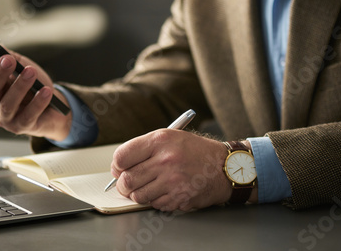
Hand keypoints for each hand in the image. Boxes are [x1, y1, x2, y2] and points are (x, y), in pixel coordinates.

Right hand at [0, 39, 71, 139]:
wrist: (54, 111)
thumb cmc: (35, 87)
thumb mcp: (24, 69)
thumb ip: (12, 60)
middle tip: (7, 60)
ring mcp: (5, 118)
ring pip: (8, 103)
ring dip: (20, 86)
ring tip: (30, 72)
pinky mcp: (21, 127)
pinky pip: (29, 115)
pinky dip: (38, 102)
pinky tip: (46, 91)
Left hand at [110, 129, 232, 211]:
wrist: (224, 167)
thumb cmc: (196, 151)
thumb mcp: (170, 137)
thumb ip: (144, 148)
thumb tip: (119, 165)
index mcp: (160, 140)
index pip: (122, 156)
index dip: (117, 165)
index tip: (119, 168)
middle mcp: (166, 160)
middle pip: (127, 179)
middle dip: (123, 184)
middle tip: (128, 183)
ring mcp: (173, 181)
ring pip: (138, 196)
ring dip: (139, 194)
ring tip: (148, 186)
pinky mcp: (179, 198)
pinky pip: (154, 204)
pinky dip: (155, 200)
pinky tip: (165, 190)